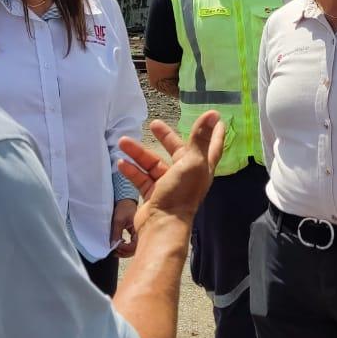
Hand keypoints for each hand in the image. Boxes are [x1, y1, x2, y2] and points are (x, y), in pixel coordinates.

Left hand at [110, 198, 138, 257]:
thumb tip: (113, 245)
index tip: (116, 245)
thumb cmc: (124, 208)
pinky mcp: (133, 236)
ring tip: (114, 248)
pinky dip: (123, 248)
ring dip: (122, 252)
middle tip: (113, 249)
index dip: (124, 248)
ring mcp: (136, 236)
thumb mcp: (118, 220)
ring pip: (131, 250)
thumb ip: (116, 233)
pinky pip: (129, 246)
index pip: (134, 246)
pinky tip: (118, 244)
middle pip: (133, 251)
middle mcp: (139, 235)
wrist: (125, 201)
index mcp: (139, 230)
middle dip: (122, 252)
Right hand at [117, 113, 224, 229]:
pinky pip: (142, 179)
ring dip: (139, 153)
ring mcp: (169, 185)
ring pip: (154, 164)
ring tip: (122, 141)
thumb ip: (200, 137)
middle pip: (177, 152)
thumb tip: (214, 113)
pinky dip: (132, 171)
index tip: (215, 118)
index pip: (211, 146)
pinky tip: (121, 163)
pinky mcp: (153, 195)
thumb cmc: (180, 192)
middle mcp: (187, 175)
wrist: (161, 225)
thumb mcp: (192, 161)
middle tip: (154, 124)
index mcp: (201, 167)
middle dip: (166, 138)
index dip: (214, 133)